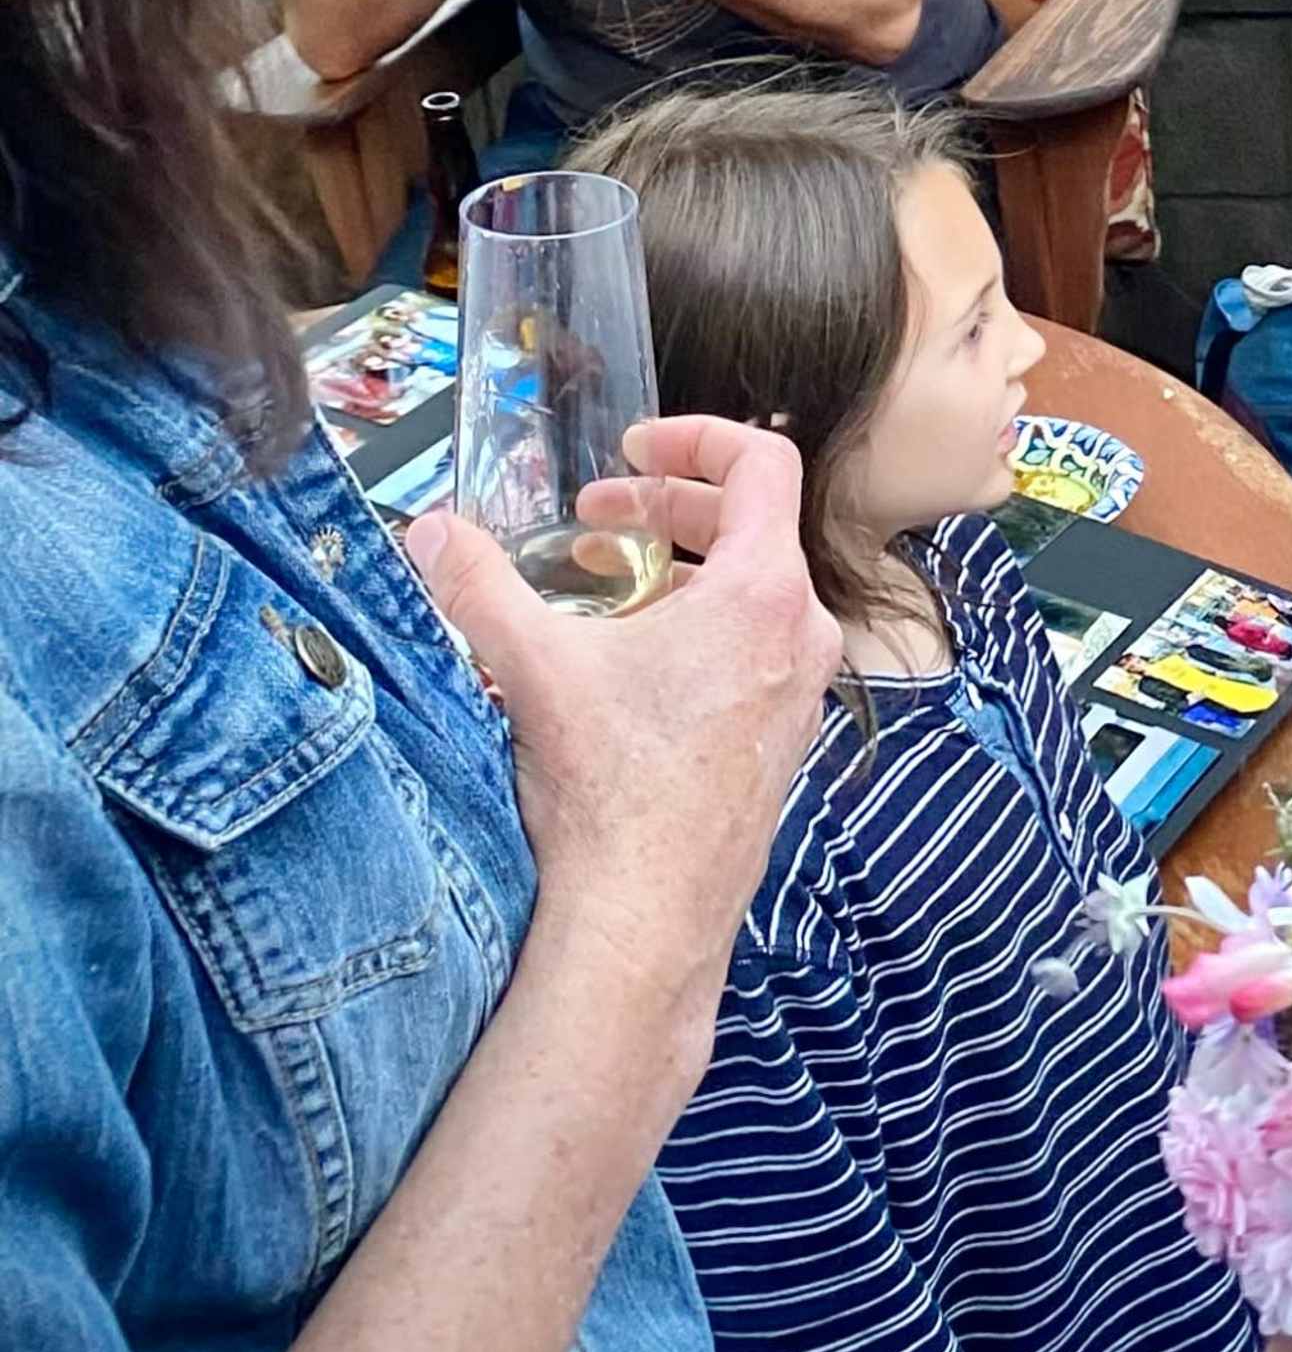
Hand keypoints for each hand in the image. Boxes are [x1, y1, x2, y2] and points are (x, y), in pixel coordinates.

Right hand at [407, 416, 838, 1030]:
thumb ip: (477, 584)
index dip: (697, 436)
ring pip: (750, 594)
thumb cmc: (609, 790)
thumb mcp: (533, 667)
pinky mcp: (782, 739)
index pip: (763, 463)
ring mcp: (801, 692)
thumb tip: (429, 531)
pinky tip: (626, 667)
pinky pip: (753, 652)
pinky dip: (697, 630)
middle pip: (752, 526)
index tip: (634, 444)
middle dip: (667, 506)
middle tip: (597, 518)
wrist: (647, 914)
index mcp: (764, 593)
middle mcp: (803, 634)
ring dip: (675, 573)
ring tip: (599, 590)